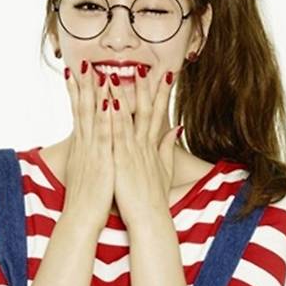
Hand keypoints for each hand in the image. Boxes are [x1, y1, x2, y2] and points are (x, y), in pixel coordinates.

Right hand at [62, 59, 113, 228]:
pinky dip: (105, 116)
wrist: (81, 218)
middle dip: (82, 84)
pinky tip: (107, 100)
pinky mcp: (101, 159)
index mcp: (84, 146)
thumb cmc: (90, 198)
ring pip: (92, 116)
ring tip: (94, 70)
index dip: (79, 92)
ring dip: (93, 92)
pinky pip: (103, 134)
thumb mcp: (93, 171)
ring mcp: (92, 150)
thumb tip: (97, 146)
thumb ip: (97, 155)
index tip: (78, 72)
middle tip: (81, 62)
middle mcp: (85, 144)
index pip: (80, 112)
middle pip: (82, 108)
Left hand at [106, 65, 181, 226]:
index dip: (161, 93)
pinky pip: (116, 133)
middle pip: (146, 110)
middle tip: (143, 65)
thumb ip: (168, 148)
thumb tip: (176, 129)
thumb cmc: (153, 198)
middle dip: (145, 87)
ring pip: (127, 117)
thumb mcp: (164, 170)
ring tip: (116, 73)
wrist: (149, 220)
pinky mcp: (121, 160)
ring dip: (122, 94)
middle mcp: (143, 145)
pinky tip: (109, 100)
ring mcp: (132, 152)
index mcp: (151, 147)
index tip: (165, 73)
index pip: (158, 113)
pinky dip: (113, 116)